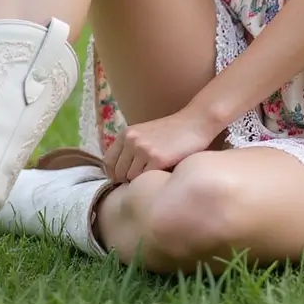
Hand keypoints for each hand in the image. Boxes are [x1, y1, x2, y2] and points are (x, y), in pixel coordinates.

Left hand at [103, 108, 217, 183]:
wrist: (195, 123)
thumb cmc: (172, 132)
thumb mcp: (145, 134)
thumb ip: (130, 148)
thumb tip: (118, 176)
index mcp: (126, 134)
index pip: (108, 163)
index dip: (115, 174)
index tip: (126, 179)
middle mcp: (131, 140)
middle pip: (118, 173)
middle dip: (128, 179)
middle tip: (144, 178)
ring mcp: (143, 149)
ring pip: (131, 179)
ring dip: (141, 181)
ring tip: (154, 175)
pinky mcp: (157, 158)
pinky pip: (146, 179)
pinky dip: (152, 181)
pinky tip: (162, 174)